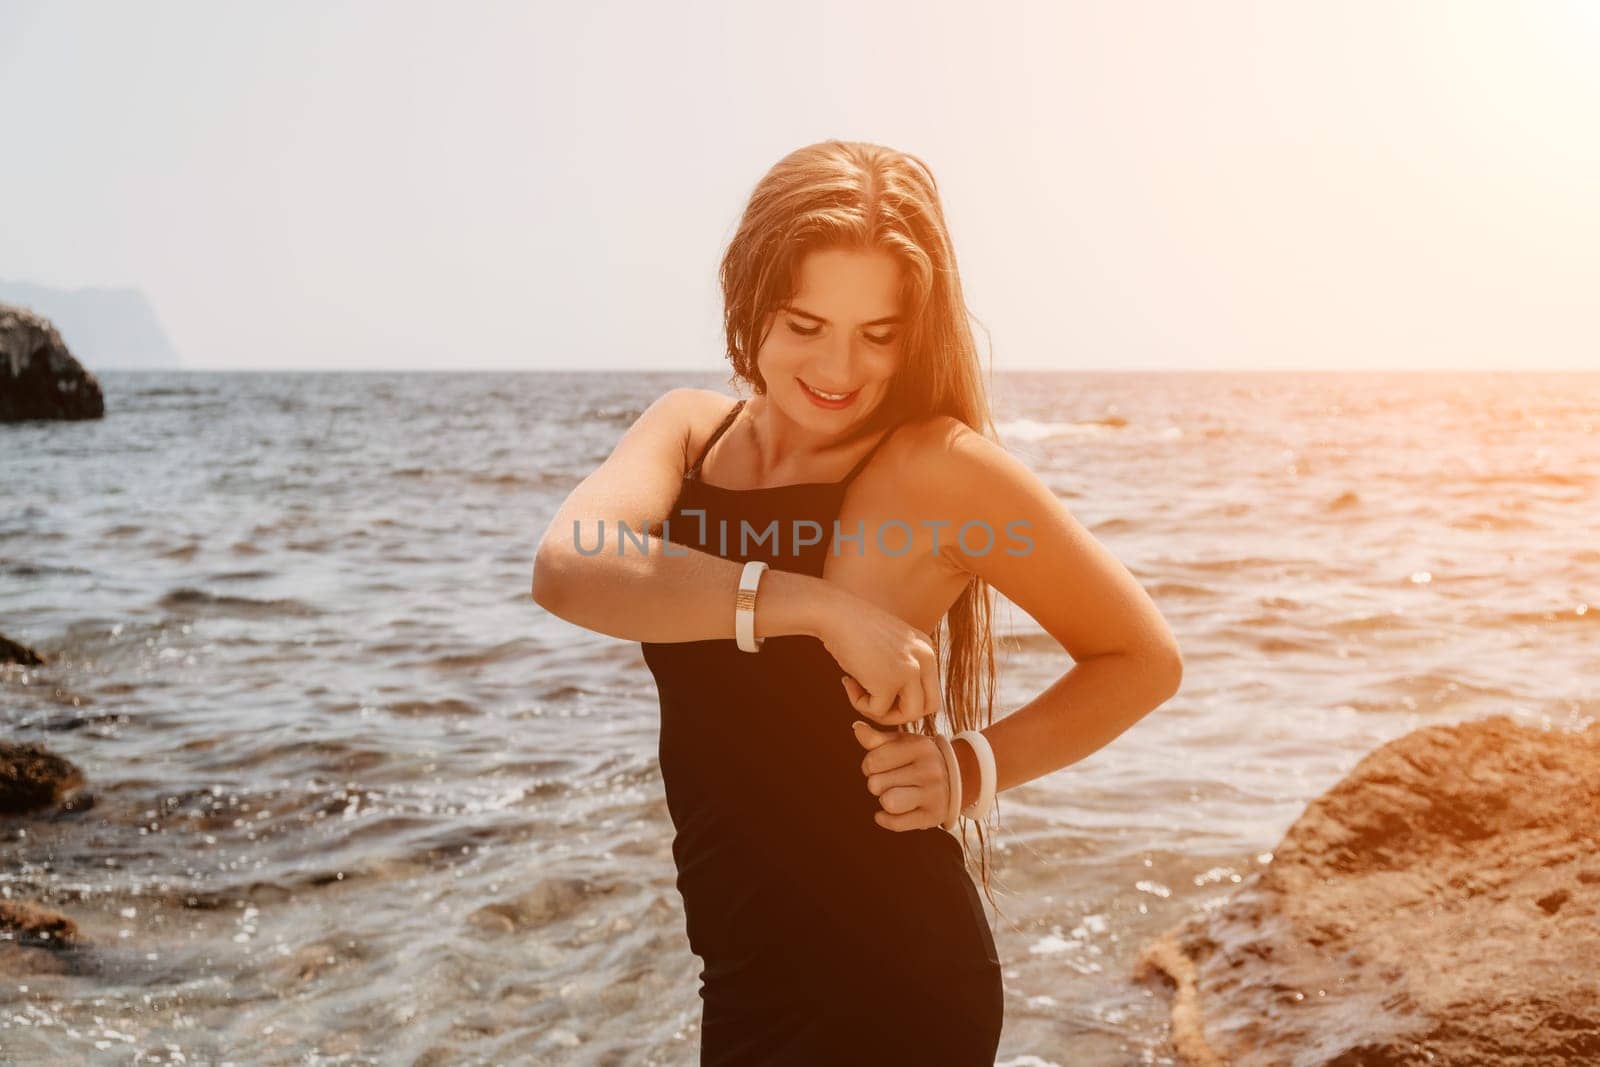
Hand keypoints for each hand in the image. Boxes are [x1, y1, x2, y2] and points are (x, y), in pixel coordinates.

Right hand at [816, 593, 941, 727]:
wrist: (833, 613)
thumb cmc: (852, 628)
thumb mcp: (888, 646)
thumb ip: (900, 669)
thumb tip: (899, 709)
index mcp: (927, 649)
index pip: (930, 689)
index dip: (905, 698)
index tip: (879, 687)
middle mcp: (925, 658)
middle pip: (928, 706)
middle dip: (900, 712)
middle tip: (874, 701)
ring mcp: (910, 671)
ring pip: (909, 715)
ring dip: (882, 714)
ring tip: (859, 693)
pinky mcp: (889, 683)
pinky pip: (877, 711)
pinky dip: (859, 703)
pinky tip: (848, 681)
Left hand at [851, 720, 950, 831]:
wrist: (956, 777)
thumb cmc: (919, 757)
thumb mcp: (902, 743)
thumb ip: (877, 738)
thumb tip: (857, 729)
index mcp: (920, 747)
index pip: (873, 761)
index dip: (869, 765)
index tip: (880, 766)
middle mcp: (930, 770)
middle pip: (876, 784)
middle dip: (876, 783)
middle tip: (889, 780)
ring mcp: (933, 795)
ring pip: (888, 803)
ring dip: (884, 800)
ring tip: (892, 794)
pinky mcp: (933, 817)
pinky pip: (896, 823)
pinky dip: (886, 819)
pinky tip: (890, 811)